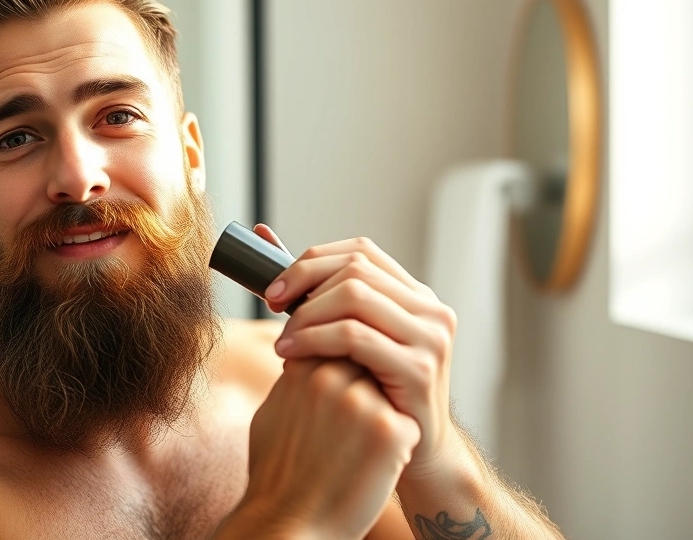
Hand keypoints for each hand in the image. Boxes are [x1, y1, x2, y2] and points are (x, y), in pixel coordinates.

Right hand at [234, 358, 419, 538]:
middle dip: (365, 390)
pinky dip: (398, 446)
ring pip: (389, 394)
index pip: (339, 348)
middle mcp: (331, 377)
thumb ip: (295, 379)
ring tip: (358, 452)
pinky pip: (407, 424)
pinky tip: (372, 468)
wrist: (288, 524)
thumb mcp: (273, 413)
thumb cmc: (277, 474)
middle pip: (367, 366)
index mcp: (302, 369)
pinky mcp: (391, 431)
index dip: (344, 374)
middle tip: (351, 432)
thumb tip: (306, 357)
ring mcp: (362, 402)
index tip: (338, 405)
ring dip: (382, 417)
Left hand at [254, 224, 458, 476]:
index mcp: (416, 296)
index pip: (360, 251)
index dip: (311, 262)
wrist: (413, 457)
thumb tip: (261, 235)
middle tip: (271, 308)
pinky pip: (355, 337)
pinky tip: (291, 357)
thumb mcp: (347, 340)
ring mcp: (431, 338)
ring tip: (282, 342)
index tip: (274, 289)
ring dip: (305, 315)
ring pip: (354, 297)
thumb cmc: (370, 395)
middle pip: (355, 269)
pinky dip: (314, 339)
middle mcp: (431, 310)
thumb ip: (311, 292)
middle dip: (303, 285)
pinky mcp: (420, 369)